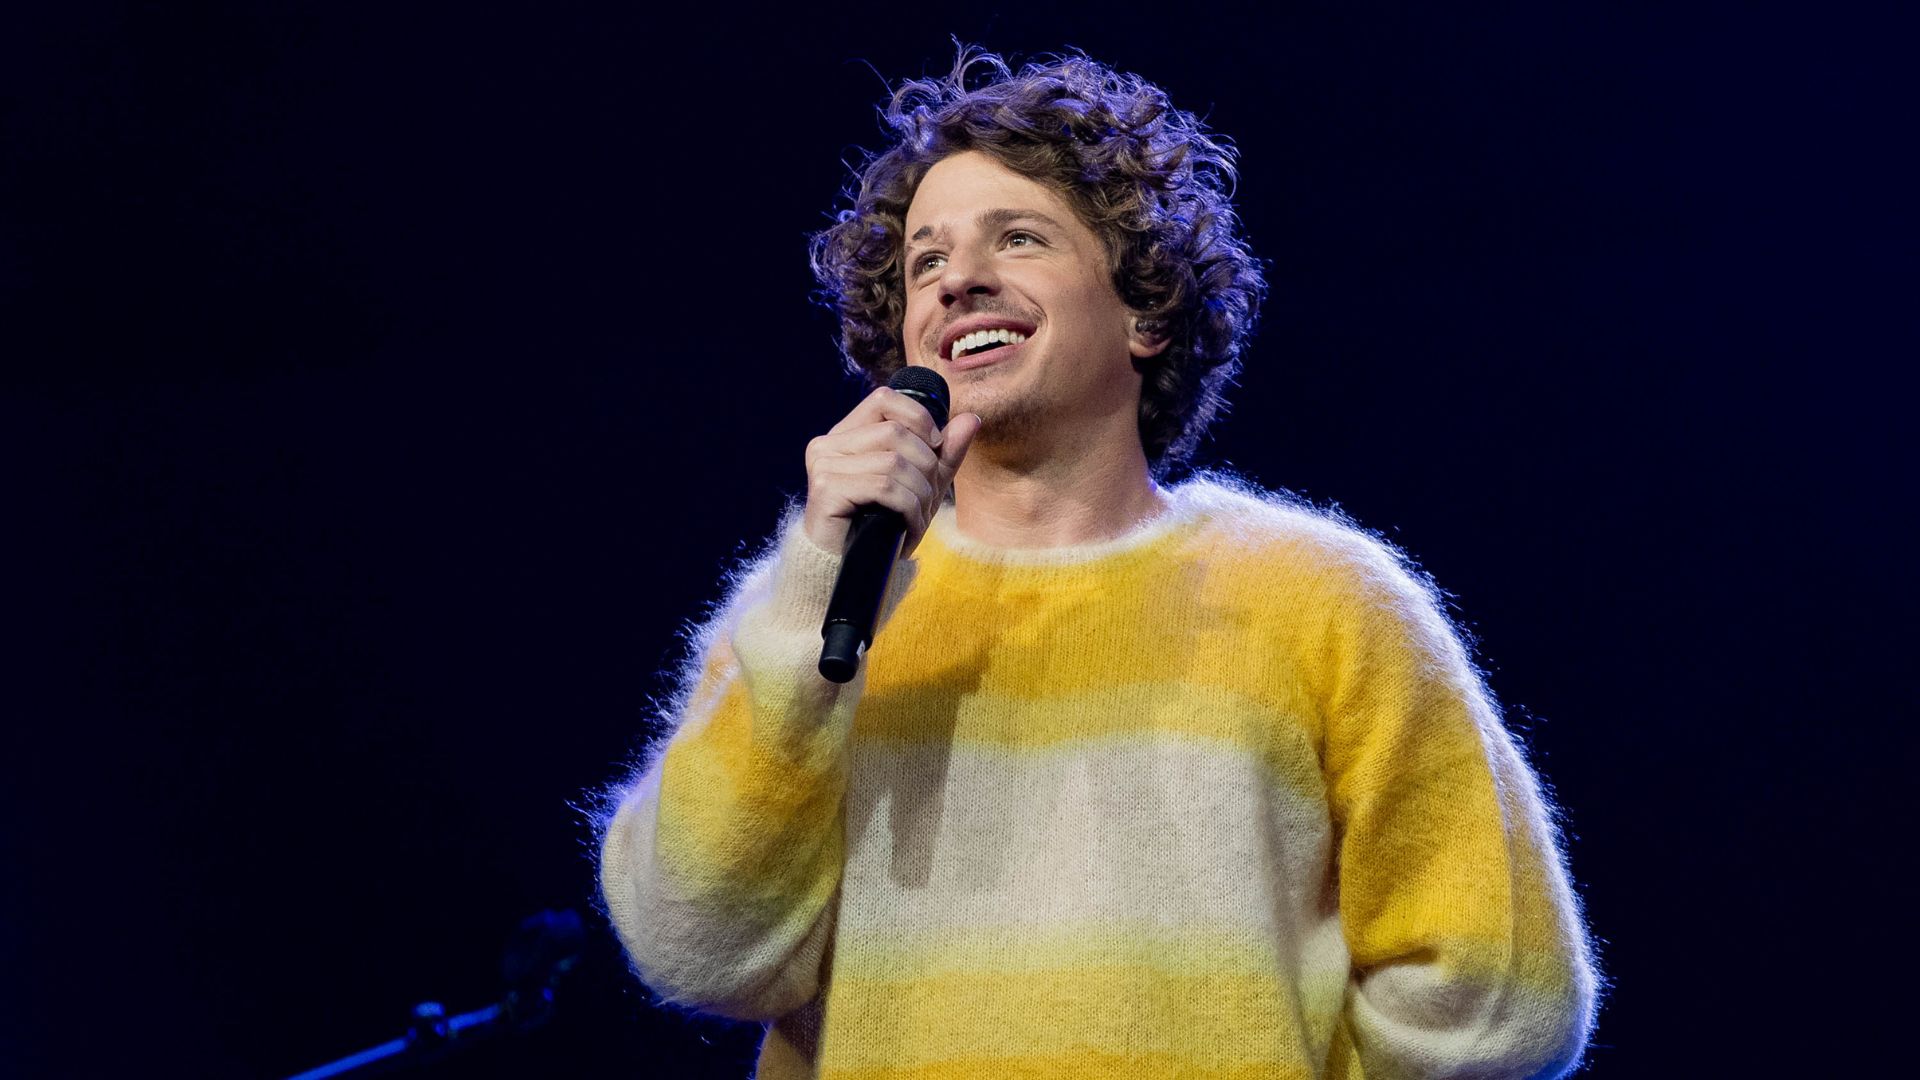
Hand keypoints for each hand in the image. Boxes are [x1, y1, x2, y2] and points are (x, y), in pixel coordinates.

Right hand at [802, 384, 980, 557]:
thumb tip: (973, 418)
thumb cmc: (883, 527)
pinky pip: (884, 487)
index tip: (934, 448)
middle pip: (895, 432)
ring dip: (918, 495)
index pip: (884, 399)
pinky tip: (905, 529)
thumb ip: (944, 453)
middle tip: (926, 500)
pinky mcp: (827, 489)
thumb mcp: (921, 486)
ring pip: (894, 461)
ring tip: (916, 519)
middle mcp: (829, 444)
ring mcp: (824, 465)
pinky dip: (907, 509)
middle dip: (925, 468)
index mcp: (846, 435)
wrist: (853, 571)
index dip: (918, 418)